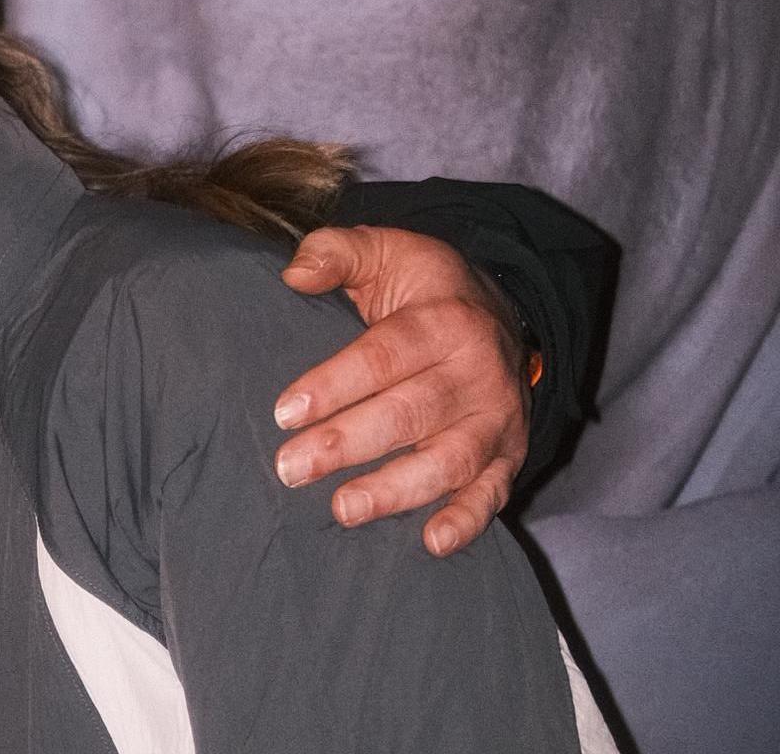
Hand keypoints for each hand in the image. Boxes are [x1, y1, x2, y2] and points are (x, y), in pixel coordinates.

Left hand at [271, 225, 529, 556]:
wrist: (499, 310)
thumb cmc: (423, 286)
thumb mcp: (384, 249)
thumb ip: (336, 252)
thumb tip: (295, 274)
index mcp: (444, 321)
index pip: (384, 356)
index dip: (334, 385)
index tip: (283, 412)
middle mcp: (478, 373)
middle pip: (410, 413)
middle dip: (347, 444)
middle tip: (291, 468)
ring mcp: (497, 418)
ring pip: (449, 460)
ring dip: (396, 490)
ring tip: (342, 508)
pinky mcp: (508, 454)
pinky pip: (493, 491)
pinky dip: (468, 519)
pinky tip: (432, 541)